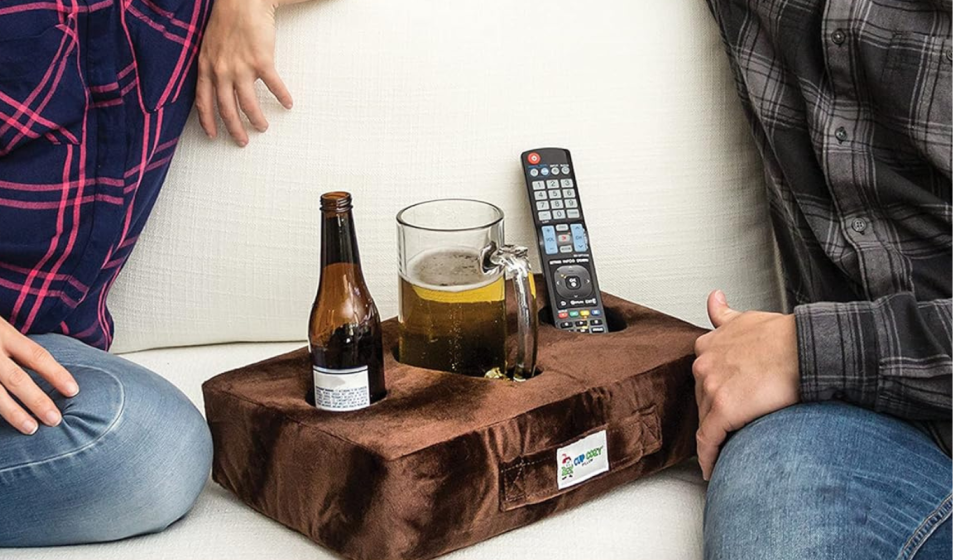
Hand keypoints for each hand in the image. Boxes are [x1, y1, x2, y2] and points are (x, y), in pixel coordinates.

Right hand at [0, 317, 77, 434]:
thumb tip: (53, 374)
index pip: (36, 356)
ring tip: (31, 428)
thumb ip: (18, 348)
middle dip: (37, 400)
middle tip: (55, 419)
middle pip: (16, 378)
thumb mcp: (1, 330)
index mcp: (3, 334)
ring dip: (13, 413)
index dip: (56, 373)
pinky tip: (3, 429)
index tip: (74, 390)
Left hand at [196, 0, 293, 145]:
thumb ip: (213, 66)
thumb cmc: (227, 19)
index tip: (212, 136)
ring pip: (248, 104)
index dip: (207, 121)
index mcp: (207, 67)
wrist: (242, 1)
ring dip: (256, 119)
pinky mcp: (261, 61)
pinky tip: (287, 103)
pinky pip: (273, 86)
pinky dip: (281, 97)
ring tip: (262, 127)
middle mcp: (222, 71)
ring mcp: (241, 67)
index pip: (203, 101)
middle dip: (234, 130)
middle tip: (242, 141)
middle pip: (226, 109)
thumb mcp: (209, 44)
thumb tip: (217, 83)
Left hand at [693, 290, 799, 479]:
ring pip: (705, 421)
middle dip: (714, 416)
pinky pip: (709, 441)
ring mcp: (712, 387)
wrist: (806, 348)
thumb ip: (724, 313)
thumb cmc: (785, 336)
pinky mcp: (724, 410)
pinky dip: (708, 457)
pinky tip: (711, 469)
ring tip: (720, 454)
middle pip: (702, 399)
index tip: (717, 406)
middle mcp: (705, 364)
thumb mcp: (746, 317)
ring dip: (712, 439)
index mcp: (709, 345)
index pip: (703, 377)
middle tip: (726, 432)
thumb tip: (714, 298)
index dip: (712, 394)